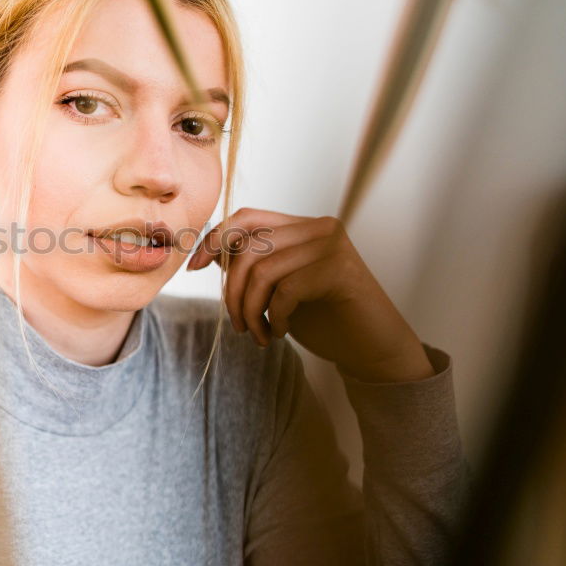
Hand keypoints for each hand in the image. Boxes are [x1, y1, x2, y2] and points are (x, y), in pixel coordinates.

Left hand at [187, 208, 434, 382]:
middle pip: (248, 248)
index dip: (214, 240)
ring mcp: (331, 247)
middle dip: (233, 292)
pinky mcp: (340, 271)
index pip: (245, 217)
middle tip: (239, 325)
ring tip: (257, 334)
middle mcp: (317, 228)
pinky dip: (273, 317)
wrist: (371, 348)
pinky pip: (285, 290)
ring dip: (249, 310)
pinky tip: (278, 331)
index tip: (194, 267)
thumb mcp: (279, 287)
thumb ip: (254, 265)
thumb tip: (210, 252)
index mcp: (300, 226)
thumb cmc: (322, 317)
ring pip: (262, 271)